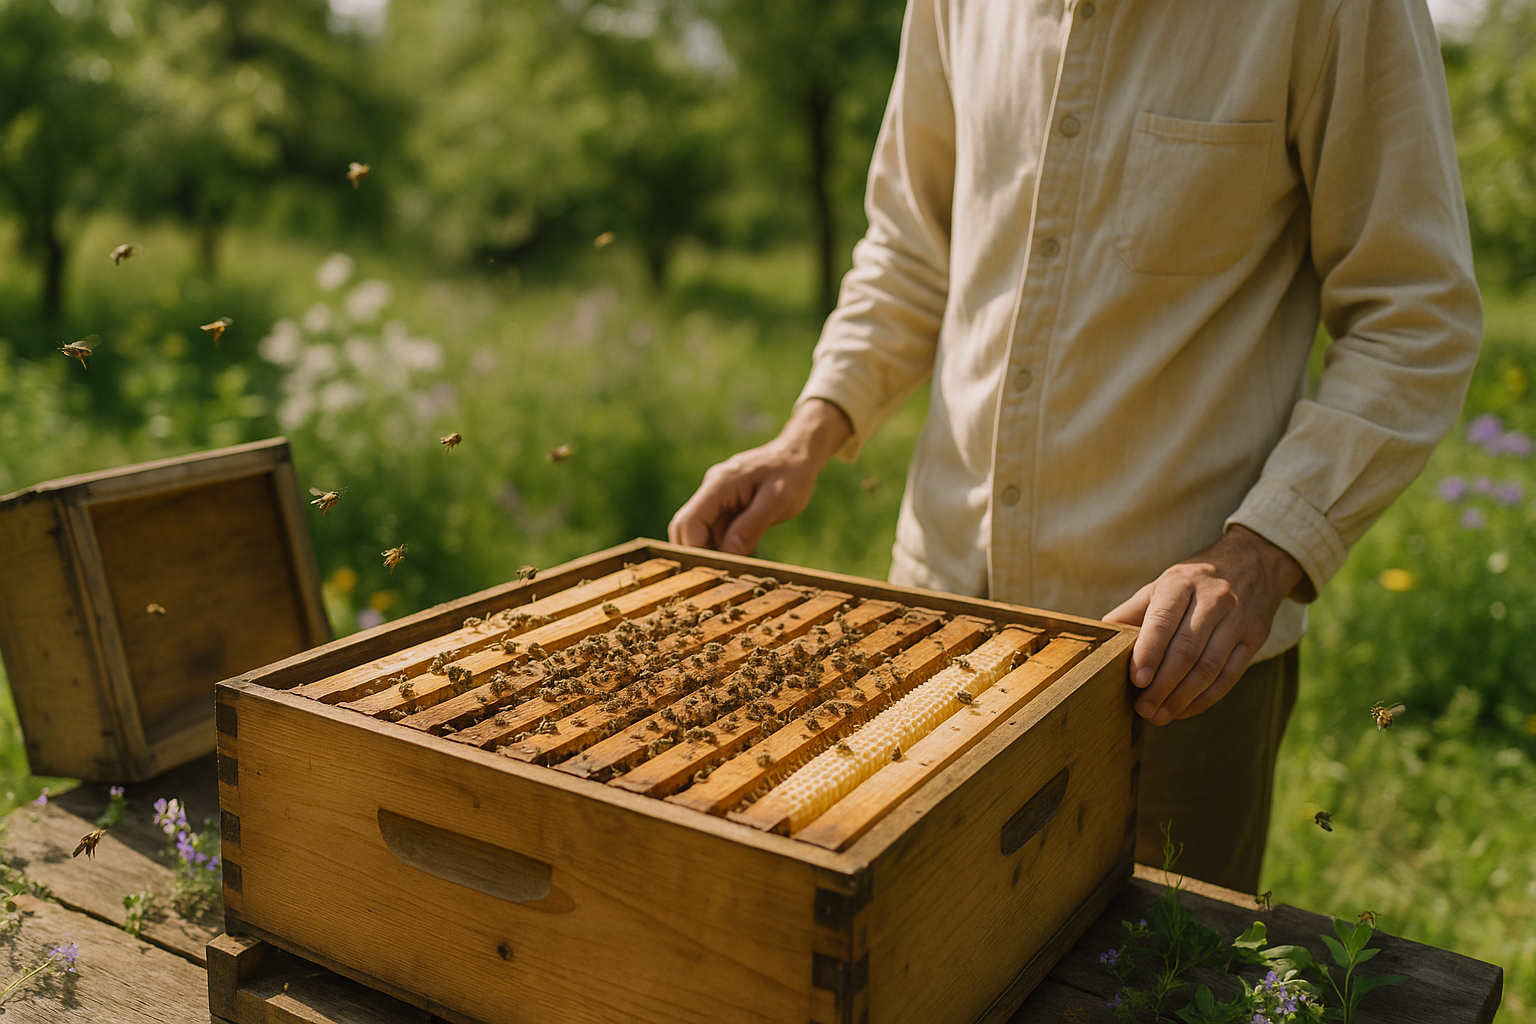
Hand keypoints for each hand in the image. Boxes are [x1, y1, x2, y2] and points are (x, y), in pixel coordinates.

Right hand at [668, 399, 852, 554]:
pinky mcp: (724, 507)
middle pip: (685, 528)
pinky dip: (721, 547)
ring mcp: (716, 499)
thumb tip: (729, 553)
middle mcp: (711, 491)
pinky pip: (714, 531)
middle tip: (719, 575)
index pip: (689, 521)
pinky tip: (738, 559)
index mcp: (719, 485)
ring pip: (698, 532)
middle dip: (696, 553)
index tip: (712, 570)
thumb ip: (751, 526)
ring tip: (732, 570)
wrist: (797, 455)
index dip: (695, 549)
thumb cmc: (792, 475)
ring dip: (710, 552)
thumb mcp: (778, 501)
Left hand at [1104, 525, 1305, 724]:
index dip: (1149, 652)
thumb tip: (1098, 636)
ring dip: (1183, 697)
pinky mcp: (1255, 638)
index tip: (1136, 680)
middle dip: (1163, 685)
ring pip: (1210, 667)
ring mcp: (1237, 619)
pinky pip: (1230, 675)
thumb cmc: (1195, 581)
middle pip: (1186, 650)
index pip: (1163, 620)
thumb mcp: (1162, 585)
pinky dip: (1206, 698)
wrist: (1253, 562)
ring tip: (1161, 715)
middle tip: (1143, 709)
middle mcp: (1213, 600)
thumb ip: (1132, 611)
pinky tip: (1186, 710)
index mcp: (1181, 584)